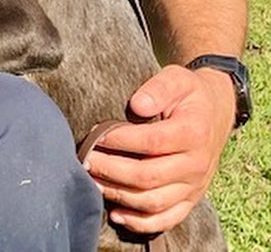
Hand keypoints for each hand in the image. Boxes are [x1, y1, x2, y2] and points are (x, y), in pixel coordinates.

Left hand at [82, 63, 234, 233]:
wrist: (215, 112)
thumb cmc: (188, 94)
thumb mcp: (177, 78)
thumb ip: (158, 88)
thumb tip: (137, 105)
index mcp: (193, 133)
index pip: (151, 142)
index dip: (120, 141)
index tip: (95, 135)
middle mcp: (196, 164)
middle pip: (148, 177)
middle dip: (111, 170)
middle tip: (85, 159)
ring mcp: (194, 186)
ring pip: (154, 202)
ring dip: (119, 195)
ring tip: (92, 181)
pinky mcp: (190, 199)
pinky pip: (166, 219)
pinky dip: (140, 222)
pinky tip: (116, 214)